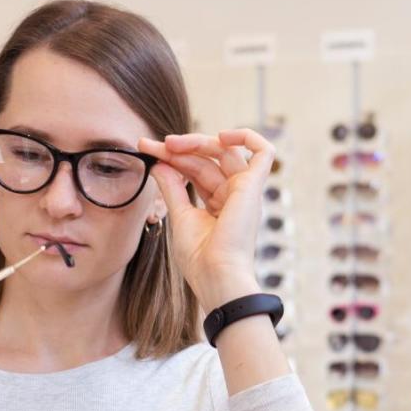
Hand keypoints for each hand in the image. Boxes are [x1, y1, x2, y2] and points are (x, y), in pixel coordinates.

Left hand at [139, 129, 272, 309]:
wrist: (215, 275)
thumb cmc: (199, 258)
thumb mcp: (180, 216)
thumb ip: (172, 187)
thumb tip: (159, 163)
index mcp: (218, 204)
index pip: (196, 170)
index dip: (172, 157)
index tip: (147, 151)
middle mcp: (234, 195)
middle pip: (207, 159)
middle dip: (178, 149)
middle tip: (152, 146)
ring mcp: (245, 190)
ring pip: (224, 151)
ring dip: (196, 142)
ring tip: (170, 144)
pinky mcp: (253, 186)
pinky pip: (263, 152)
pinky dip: (247, 136)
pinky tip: (222, 136)